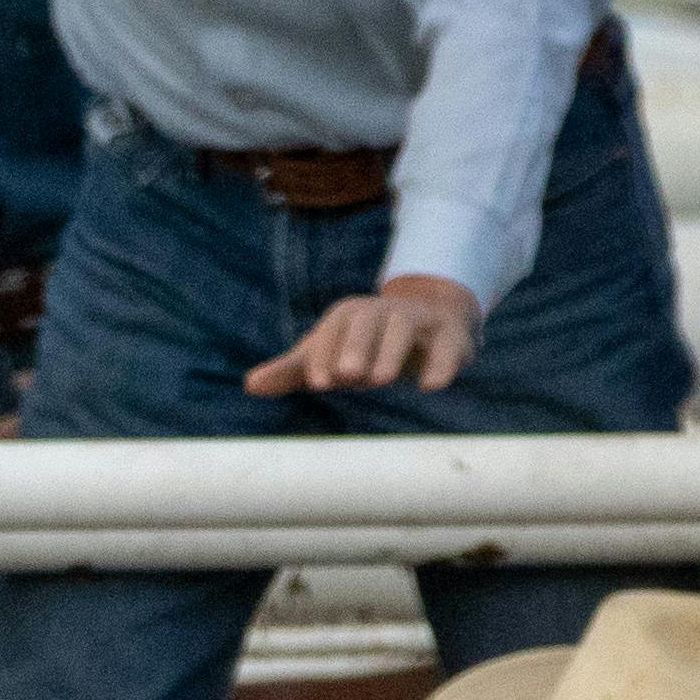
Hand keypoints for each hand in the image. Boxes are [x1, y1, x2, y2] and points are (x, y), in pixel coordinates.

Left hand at [246, 273, 480, 398]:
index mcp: (350, 316)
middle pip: (368, 321)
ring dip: (391, 353)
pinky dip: (442, 364)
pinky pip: (447, 347)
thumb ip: (291, 370)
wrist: (429, 324)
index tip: (318, 383)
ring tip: (379, 379)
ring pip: (405, 329)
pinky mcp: (450, 337)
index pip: (333, 331)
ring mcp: (419, 321)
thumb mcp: (328, 355)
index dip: (324, 355)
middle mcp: (383, 313)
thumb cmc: (364, 346)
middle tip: (348, 375)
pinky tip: (431, 386)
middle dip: (357, 346)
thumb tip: (249, 385)